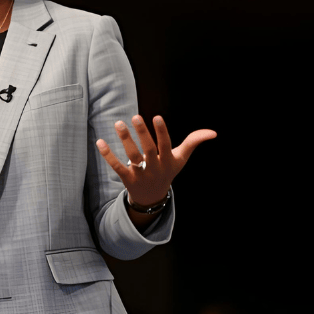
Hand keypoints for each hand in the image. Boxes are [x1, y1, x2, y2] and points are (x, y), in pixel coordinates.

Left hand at [96, 115, 215, 206]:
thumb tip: (213, 132)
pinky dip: (108, 155)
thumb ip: (193, 142)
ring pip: (132, 156)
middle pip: (148, 149)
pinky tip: (100, 142)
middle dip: (142, 133)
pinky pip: (116, 166)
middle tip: (135, 116)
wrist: (153, 197)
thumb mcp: (181, 158)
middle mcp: (155, 167)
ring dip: (125, 140)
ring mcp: (141, 174)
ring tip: (118, 123)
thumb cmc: (168, 171)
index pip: (166, 145)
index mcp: (168, 161)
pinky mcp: (127, 178)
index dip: (162, 132)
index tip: (157, 117)